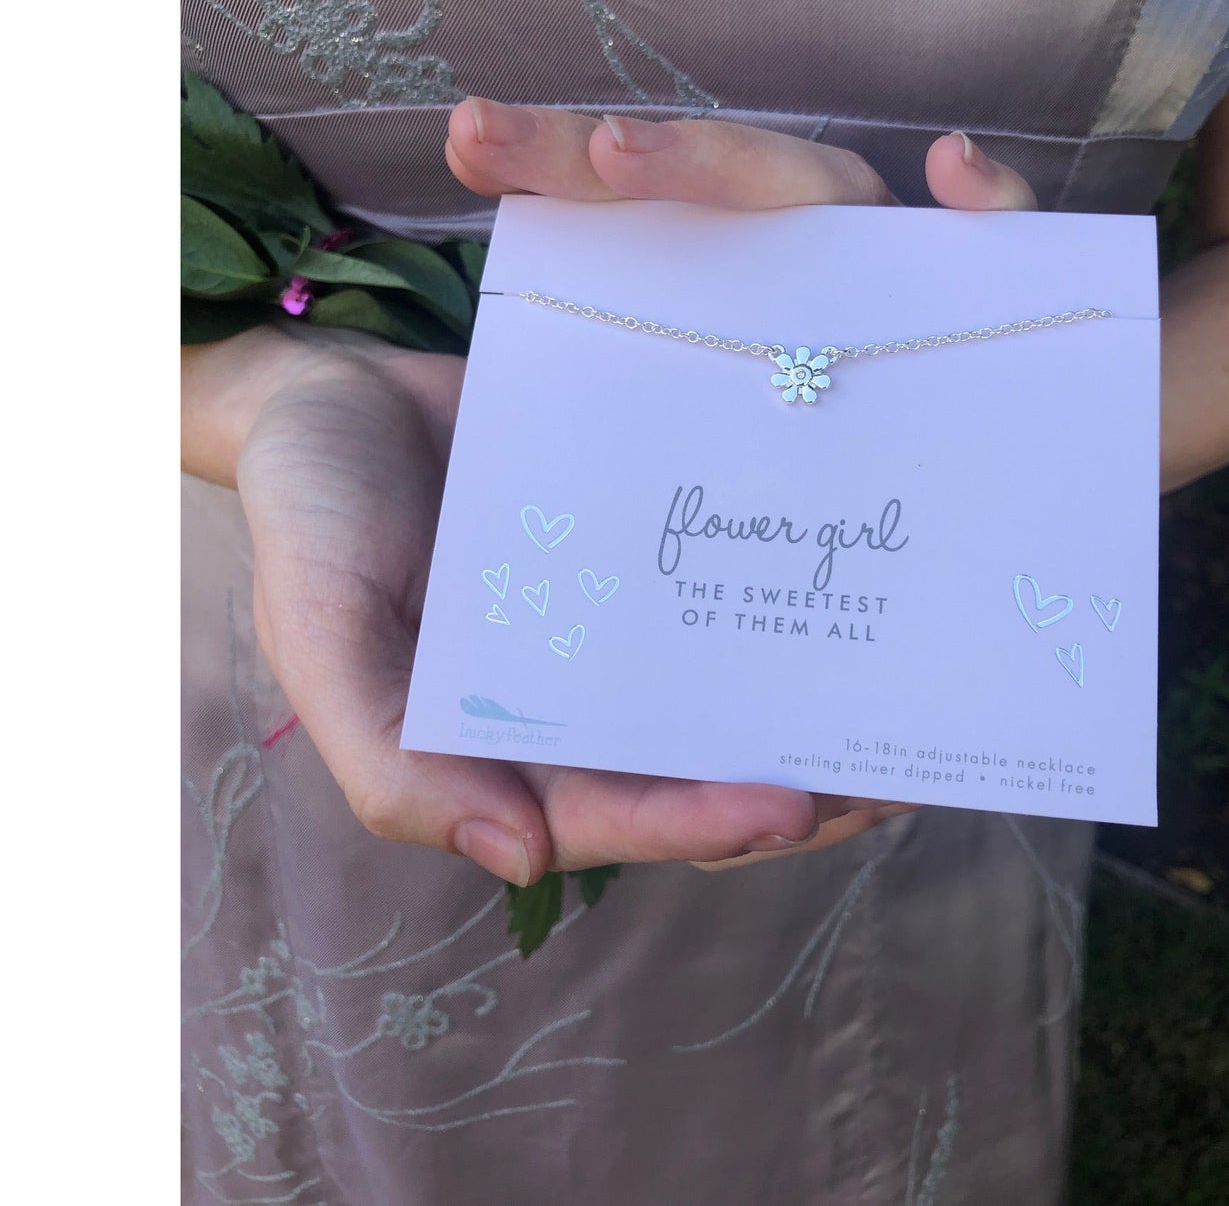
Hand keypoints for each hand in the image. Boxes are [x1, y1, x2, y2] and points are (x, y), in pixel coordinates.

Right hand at [227, 325, 839, 884]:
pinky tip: (841, 608)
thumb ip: (392, 757)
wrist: (339, 385)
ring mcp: (606, 629)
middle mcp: (563, 701)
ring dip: (800, 720)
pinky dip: (771, 617)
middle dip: (783, 791)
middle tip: (885, 779)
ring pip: (714, 701)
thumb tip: (521, 860)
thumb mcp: (320, 633)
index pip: (606, 814)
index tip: (790, 803)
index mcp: (491, 744)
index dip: (695, 822)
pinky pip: (710, 599)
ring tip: (900, 718)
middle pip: (685, 775)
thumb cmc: (313, 512)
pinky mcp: (637, 555)